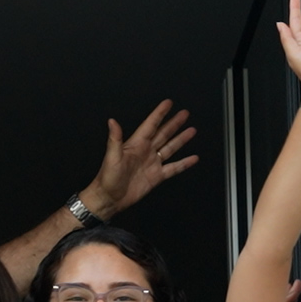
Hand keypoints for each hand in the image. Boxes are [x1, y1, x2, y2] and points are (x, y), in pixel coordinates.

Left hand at [80, 100, 197, 216]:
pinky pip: (173, 168)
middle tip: (184, 113)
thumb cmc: (107, 178)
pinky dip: (184, 163)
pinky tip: (193, 158)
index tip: (168, 103)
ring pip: (170, 148)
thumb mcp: (112, 156)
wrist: (110, 198)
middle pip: (163, 134)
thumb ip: (115, 139)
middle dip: (174, 123)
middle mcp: (146, 151)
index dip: (159, 113)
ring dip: (181, 139)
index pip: (150, 125)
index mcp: (136, 144)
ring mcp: (152, 163)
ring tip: (192, 130)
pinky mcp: (156, 176)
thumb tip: (112, 121)